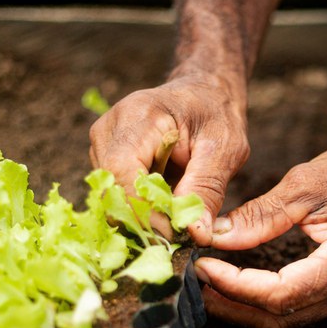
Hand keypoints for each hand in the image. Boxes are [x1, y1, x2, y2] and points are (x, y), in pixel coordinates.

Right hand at [88, 72, 248, 243]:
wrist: (202, 93)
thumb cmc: (215, 115)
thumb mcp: (225, 149)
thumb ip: (207, 189)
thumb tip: (196, 234)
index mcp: (138, 116)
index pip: (121, 172)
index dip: (144, 210)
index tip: (175, 233)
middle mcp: (109, 129)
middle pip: (111, 190)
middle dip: (145, 219)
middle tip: (181, 233)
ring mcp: (101, 145)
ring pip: (111, 199)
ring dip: (143, 216)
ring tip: (177, 216)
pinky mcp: (104, 160)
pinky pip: (115, 197)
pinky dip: (140, 211)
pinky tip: (165, 208)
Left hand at [194, 135, 326, 327]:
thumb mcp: (307, 184)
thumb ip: (261, 215)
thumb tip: (216, 236)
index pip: (279, 293)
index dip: (235, 286)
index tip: (202, 266)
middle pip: (281, 318)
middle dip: (234, 305)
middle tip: (196, 284)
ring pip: (289, 319)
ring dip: (247, 307)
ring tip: (212, 285)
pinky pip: (301, 307)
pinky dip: (267, 300)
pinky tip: (242, 283)